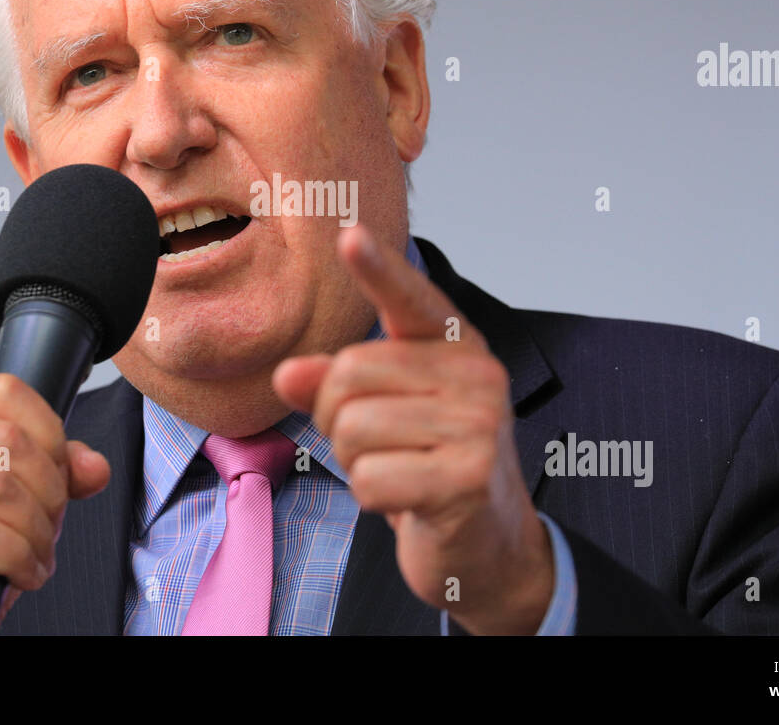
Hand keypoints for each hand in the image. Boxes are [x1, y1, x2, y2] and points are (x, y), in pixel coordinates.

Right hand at [0, 373, 110, 634]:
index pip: (5, 393)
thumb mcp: (15, 494)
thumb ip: (56, 468)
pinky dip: (14, 557)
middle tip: (49, 524)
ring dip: (34, 531)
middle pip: (6, 440)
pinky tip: (21, 571)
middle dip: (47, 491)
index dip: (49, 434)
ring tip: (38, 553)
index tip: (60, 473)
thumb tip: (93, 466)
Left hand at [273, 225, 553, 633]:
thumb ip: (333, 385)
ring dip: (354, 462)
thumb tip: (287, 374)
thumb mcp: (383, 415)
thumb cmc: (433, 467)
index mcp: (455, 348)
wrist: (491, 545)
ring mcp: (479, 427)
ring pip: (353, 428)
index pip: (410, 300)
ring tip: (395, 470)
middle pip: (348, 374)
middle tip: (372, 444)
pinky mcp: (468, 479)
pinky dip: (372, 498)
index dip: (377, 269)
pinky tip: (407, 501)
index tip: (350, 234)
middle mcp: (476, 377)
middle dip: (335, 417)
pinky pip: (370, 478)